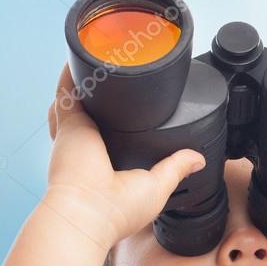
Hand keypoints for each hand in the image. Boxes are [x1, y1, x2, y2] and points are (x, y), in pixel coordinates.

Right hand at [44, 63, 205, 245]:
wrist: (87, 211)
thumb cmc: (116, 211)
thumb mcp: (156, 186)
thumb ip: (175, 168)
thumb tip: (198, 159)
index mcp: (105, 164)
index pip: (110, 137)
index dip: (118, 124)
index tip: (134, 111)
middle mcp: (87, 148)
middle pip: (92, 115)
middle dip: (100, 97)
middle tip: (116, 77)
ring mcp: (76, 134)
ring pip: (79, 100)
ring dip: (88, 81)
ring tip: (102, 59)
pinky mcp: (69, 122)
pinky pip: (68, 90)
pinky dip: (73, 72)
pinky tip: (84, 54)